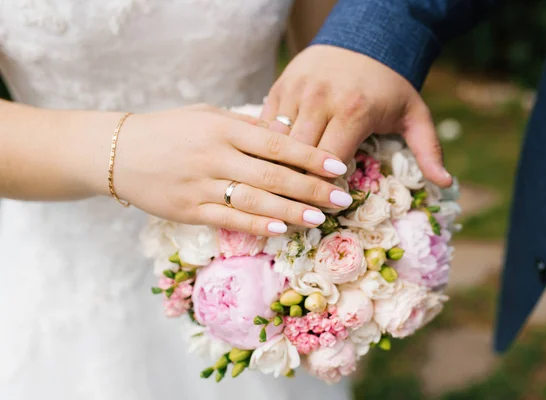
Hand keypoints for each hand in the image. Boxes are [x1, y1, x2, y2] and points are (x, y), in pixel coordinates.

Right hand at [91, 104, 352, 235]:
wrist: (116, 152)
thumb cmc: (169, 130)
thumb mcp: (206, 115)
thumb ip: (244, 125)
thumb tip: (286, 134)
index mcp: (222, 127)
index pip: (276, 143)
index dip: (309, 156)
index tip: (338, 167)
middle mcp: (213, 156)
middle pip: (272, 176)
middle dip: (310, 189)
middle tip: (341, 199)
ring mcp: (200, 185)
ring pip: (254, 202)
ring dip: (290, 212)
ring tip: (320, 218)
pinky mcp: (188, 210)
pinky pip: (228, 220)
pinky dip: (256, 227)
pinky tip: (282, 231)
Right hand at [261, 45, 451, 186]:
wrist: (363, 38)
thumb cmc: (389, 84)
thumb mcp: (415, 114)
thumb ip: (428, 149)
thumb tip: (445, 183)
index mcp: (353, 111)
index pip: (329, 165)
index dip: (326, 190)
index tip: (330, 205)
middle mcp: (320, 101)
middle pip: (297, 158)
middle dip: (299, 183)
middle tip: (304, 203)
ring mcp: (295, 93)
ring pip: (275, 144)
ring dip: (280, 167)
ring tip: (285, 187)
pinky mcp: (279, 88)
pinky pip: (265, 126)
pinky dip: (269, 147)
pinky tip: (275, 162)